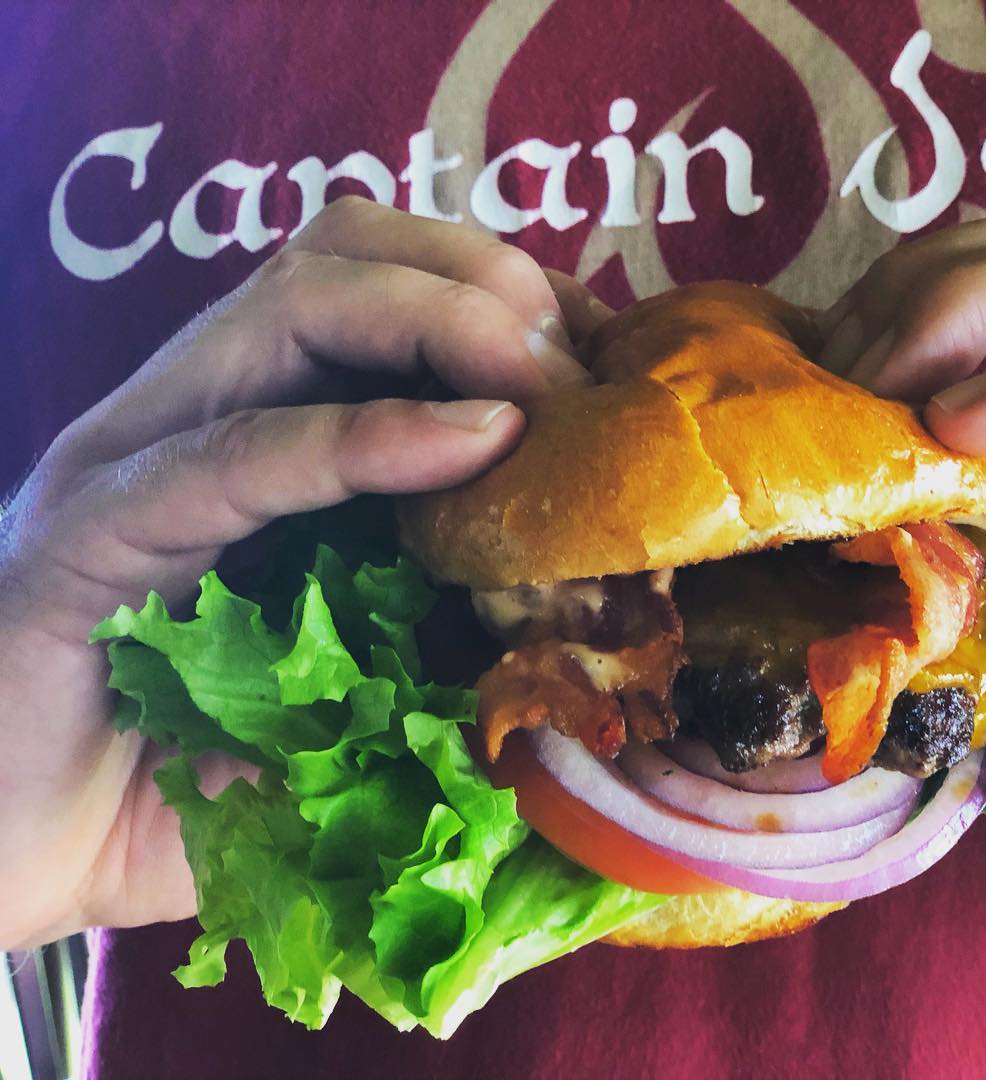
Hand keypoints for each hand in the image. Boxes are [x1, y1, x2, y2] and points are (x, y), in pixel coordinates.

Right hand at [0, 197, 610, 947]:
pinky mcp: (90, 533)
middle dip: (485, 285)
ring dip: (440, 323)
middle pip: (343, 252)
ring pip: (288, 304)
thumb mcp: (346, 689)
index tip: (605, 354)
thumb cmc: (179, 776)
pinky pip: (236, 453)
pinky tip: (469, 442)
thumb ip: (443, 632)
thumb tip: (582, 617)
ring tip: (538, 391)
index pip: (382, 282)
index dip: (508, 294)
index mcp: (254, 426)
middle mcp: (191, 412)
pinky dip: (362, 435)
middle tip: (579, 374)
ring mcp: (134, 456)